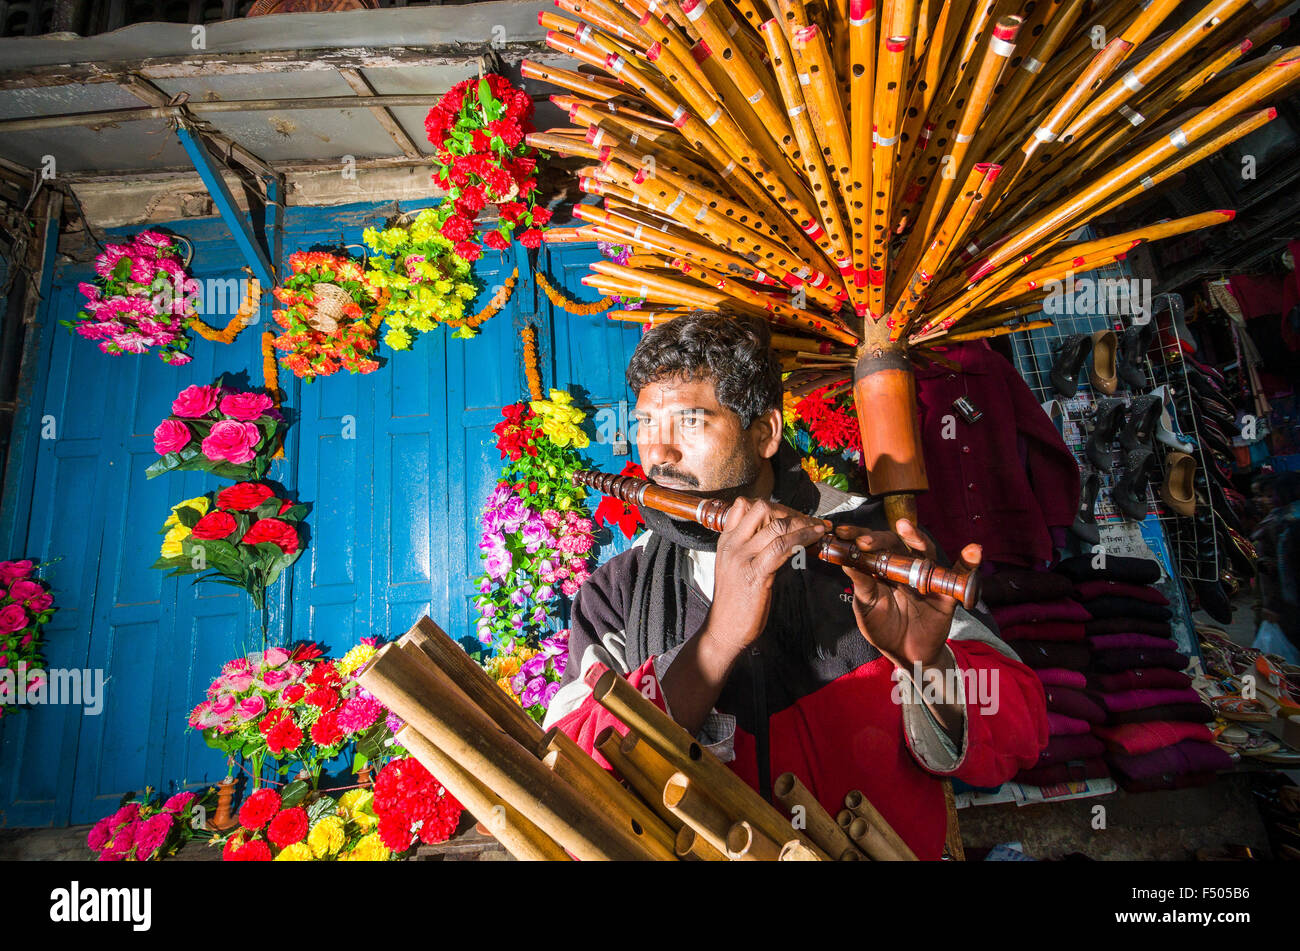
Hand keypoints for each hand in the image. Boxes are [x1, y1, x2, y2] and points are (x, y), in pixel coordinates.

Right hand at [704, 497, 829, 657]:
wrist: (723, 630)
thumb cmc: (734, 602)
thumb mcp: (734, 567)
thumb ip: (750, 549)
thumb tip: (779, 537)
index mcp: (726, 541)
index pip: (744, 505)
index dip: (773, 505)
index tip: (792, 515)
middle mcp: (733, 545)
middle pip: (762, 508)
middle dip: (790, 511)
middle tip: (808, 521)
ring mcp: (743, 558)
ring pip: (776, 526)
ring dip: (804, 523)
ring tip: (820, 528)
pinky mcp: (756, 574)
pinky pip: (782, 547)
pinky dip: (803, 538)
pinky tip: (815, 538)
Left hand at [839, 519, 981, 669]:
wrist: (906, 655)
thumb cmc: (883, 628)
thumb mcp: (867, 608)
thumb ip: (861, 585)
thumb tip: (846, 561)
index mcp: (883, 568)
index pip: (871, 546)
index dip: (858, 536)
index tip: (841, 533)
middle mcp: (905, 566)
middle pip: (896, 543)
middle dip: (879, 539)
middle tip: (864, 542)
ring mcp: (926, 576)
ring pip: (925, 551)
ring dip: (917, 538)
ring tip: (906, 527)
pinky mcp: (946, 591)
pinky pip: (960, 574)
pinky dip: (968, 562)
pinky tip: (973, 550)